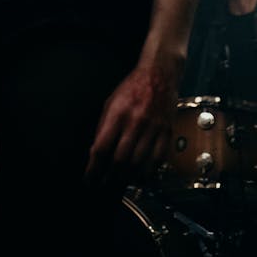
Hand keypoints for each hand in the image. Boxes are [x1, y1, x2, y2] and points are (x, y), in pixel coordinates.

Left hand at [85, 64, 177, 187]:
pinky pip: (158, 160)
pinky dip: (148, 173)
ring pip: (139, 163)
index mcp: (118, 113)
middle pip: (120, 160)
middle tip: (105, 183)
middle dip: (110, 177)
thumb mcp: (111, 102)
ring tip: (121, 181)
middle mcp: (135, 122)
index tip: (89, 179)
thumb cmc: (133, 87)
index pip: (102, 148)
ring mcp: (153, 128)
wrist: (159, 73)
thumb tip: (96, 152)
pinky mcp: (166, 132)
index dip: (94, 168)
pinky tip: (141, 176)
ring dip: (128, 178)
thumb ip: (103, 127)